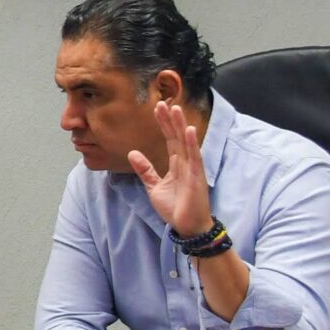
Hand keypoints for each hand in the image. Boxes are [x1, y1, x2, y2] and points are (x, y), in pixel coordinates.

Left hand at [127, 100, 212, 238]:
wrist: (187, 228)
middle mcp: (186, 164)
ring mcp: (193, 170)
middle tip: (162, 102)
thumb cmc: (175, 208)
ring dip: (180, 126)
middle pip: (177, 137)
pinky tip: (189, 130)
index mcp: (177, 165)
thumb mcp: (154, 187)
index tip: (157, 108)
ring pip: (185, 143)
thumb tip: (132, 152)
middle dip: (170, 120)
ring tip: (175, 109)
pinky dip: (191, 144)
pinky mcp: (197, 178)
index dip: (164, 124)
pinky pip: (194, 158)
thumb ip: (145, 170)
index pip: (170, 140)